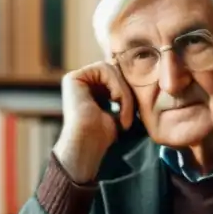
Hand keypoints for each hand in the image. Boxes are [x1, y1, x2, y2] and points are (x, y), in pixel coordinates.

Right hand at [53, 61, 134, 183]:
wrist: (88, 143)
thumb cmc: (104, 134)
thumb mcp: (120, 109)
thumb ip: (124, 92)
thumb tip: (139, 77)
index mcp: (89, 88)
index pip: (117, 77)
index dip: (129, 91)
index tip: (133, 112)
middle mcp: (81, 81)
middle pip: (115, 71)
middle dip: (127, 92)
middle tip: (131, 114)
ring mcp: (75, 78)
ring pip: (113, 71)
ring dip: (124, 93)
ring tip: (125, 113)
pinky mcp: (73, 77)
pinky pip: (105, 70)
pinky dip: (118, 87)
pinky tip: (117, 104)